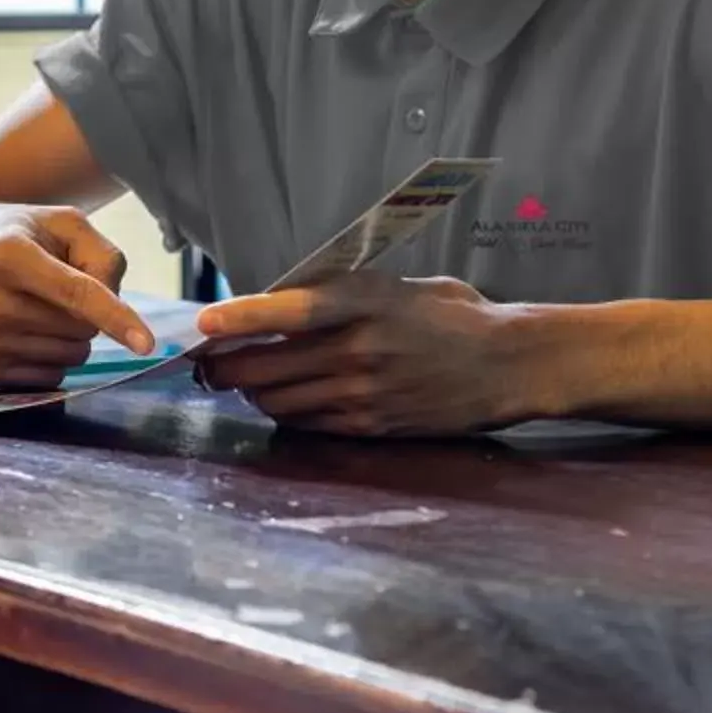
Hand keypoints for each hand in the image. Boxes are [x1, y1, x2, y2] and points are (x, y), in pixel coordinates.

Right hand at [0, 204, 154, 389]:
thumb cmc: (5, 239)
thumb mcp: (53, 222)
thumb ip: (99, 251)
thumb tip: (116, 302)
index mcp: (9, 255)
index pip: (76, 294)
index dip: (116, 317)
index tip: (146, 343)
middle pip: (80, 329)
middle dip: (86, 315)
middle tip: (54, 290)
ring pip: (69, 358)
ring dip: (69, 338)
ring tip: (34, 309)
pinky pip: (47, 379)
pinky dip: (49, 358)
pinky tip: (21, 332)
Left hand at [195, 275, 526, 436]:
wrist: (508, 364)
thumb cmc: (453, 315)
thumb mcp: (398, 286)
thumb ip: (343, 294)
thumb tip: (281, 301)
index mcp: (367, 302)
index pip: (289, 311)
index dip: (240, 318)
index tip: (203, 323)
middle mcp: (360, 349)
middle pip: (267, 367)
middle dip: (223, 366)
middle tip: (205, 361)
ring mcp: (364, 393)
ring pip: (277, 401)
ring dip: (251, 392)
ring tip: (241, 379)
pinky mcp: (370, 426)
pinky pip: (306, 424)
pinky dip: (284, 412)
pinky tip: (282, 399)